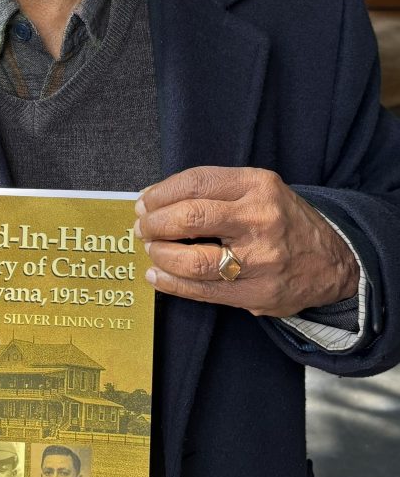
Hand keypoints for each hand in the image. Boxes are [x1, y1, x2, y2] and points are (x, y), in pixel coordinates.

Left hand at [136, 166, 358, 316]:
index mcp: (257, 185)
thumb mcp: (258, 188)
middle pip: (190, 218)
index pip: (195, 182)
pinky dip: (171, 284)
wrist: (333, 261)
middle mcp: (260, 219)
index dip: (161, 193)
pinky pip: (202, 290)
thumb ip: (212, 189)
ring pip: (192, 260)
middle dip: (155, 224)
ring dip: (160, 255)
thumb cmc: (281, 219)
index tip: (145, 202)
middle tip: (143, 227)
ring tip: (152, 250)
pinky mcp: (257, 294)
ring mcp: (260, 259)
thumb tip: (153, 198)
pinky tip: (157, 276)